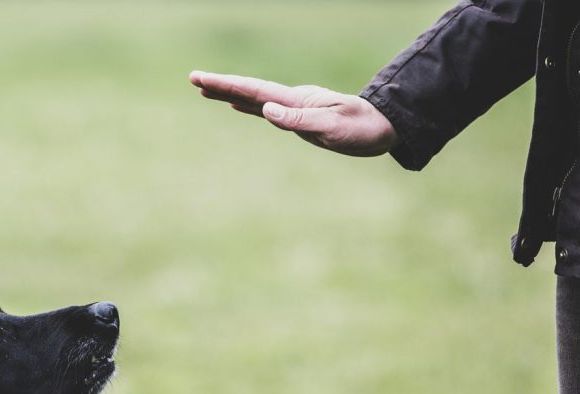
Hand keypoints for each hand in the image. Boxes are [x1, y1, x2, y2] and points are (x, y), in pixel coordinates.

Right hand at [189, 71, 397, 157]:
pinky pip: (265, 108)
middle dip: (221, 85)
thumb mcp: (331, 129)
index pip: (254, 91)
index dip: (226, 85)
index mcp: (296, 101)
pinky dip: (247, 105)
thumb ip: (299, 120)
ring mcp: (295, 107)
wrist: (386, 127)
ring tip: (206, 89)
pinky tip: (238, 106)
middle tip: (194, 78)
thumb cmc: (362, 130)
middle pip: (249, 90)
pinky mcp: (300, 117)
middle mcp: (292, 100)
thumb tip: (266, 110)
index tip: (201, 79)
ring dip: (230, 93)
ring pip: (254, 98)